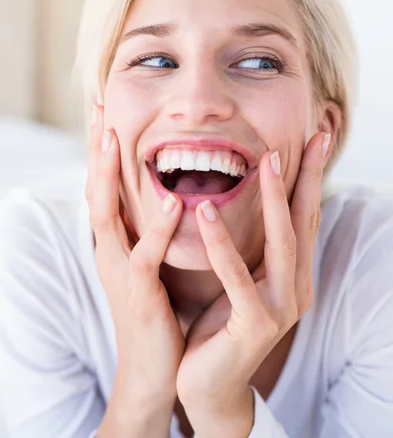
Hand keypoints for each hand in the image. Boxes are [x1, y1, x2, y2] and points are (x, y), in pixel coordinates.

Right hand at [86, 105, 184, 405]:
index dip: (101, 150)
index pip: (104, 186)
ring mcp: (120, 271)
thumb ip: (154, 229)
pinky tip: (174, 202)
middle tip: (98, 111)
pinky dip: (159, 229)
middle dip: (94, 151)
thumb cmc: (161, 310)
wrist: (156, 369)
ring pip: (105, 215)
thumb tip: (169, 191)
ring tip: (113, 139)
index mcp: (117, 242)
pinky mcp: (139, 294)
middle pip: (94, 191)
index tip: (104, 111)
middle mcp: (111, 251)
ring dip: (106, 176)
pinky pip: (146, 257)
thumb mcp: (152, 262)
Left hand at [176, 132, 328, 429]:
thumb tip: (243, 204)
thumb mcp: (240, 279)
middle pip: (305, 223)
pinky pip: (238, 279)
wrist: (208, 386)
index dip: (311, 178)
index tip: (317, 139)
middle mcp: (295, 288)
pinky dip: (223, 245)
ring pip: (282, 245)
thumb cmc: (219, 325)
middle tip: (314, 138)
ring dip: (275, 201)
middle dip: (309, 178)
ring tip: (267, 161)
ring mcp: (280, 308)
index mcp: (291, 274)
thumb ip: (249, 248)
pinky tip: (207, 212)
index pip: (304, 216)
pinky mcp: (255, 326)